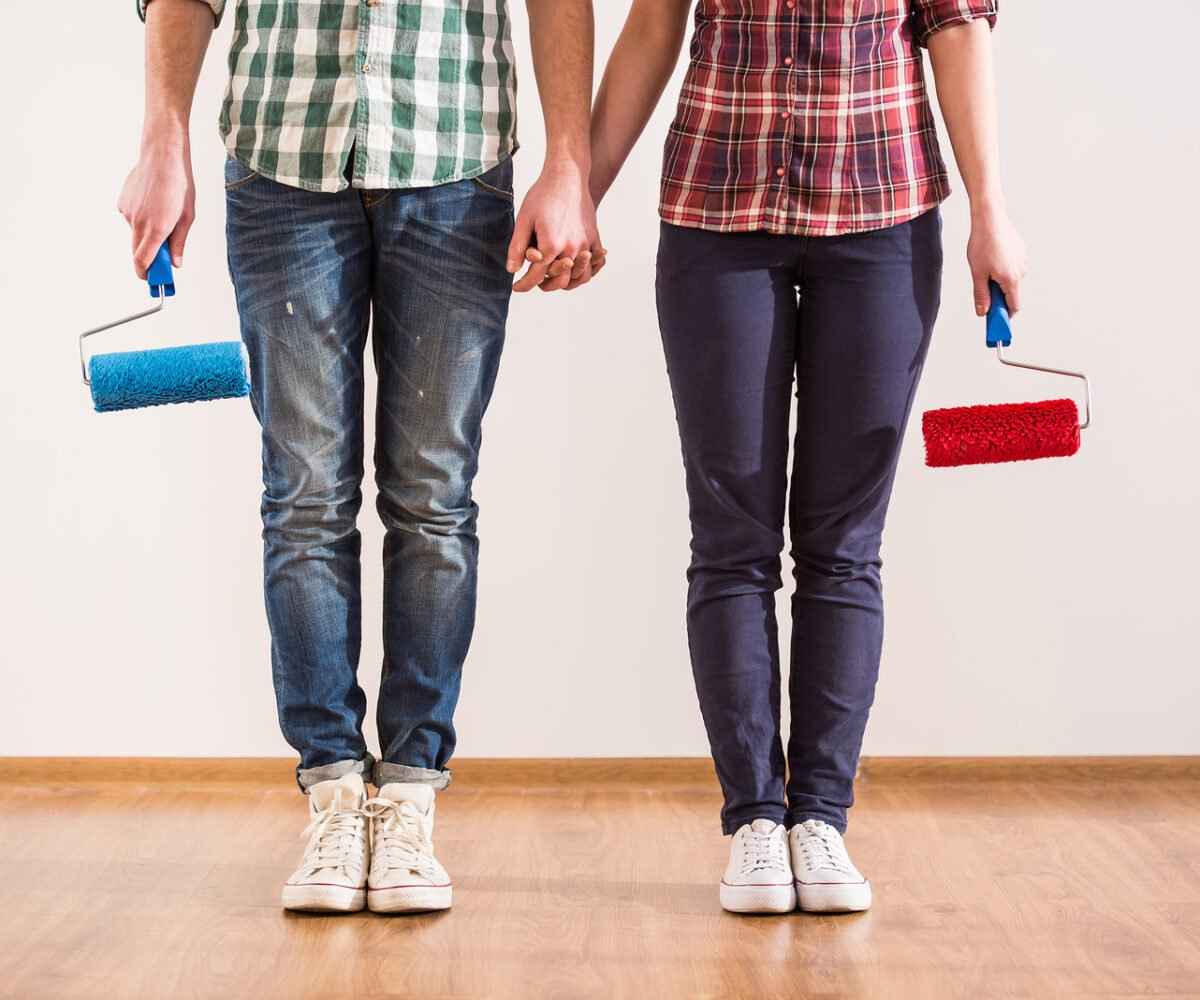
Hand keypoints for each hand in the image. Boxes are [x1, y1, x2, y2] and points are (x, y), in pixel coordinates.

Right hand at [118, 140, 195, 278]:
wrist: (162, 155)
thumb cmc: (179, 184)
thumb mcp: (188, 217)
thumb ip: (179, 242)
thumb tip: (175, 262)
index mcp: (156, 229)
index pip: (142, 262)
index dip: (146, 275)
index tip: (153, 281)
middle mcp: (138, 223)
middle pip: (137, 252)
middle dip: (149, 258)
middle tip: (164, 256)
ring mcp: (127, 212)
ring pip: (135, 234)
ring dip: (147, 234)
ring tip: (164, 215)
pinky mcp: (122, 203)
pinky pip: (132, 219)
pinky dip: (142, 219)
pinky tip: (153, 204)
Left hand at [508, 158, 602, 292]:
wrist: (568, 176)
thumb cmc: (542, 195)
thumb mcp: (524, 219)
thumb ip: (517, 246)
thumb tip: (512, 270)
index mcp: (550, 246)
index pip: (535, 276)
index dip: (523, 285)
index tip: (516, 287)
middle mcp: (571, 249)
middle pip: (559, 282)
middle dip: (544, 285)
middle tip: (534, 281)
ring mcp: (586, 245)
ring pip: (580, 277)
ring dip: (567, 282)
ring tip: (555, 278)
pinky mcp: (595, 238)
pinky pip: (595, 264)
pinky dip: (587, 271)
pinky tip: (575, 269)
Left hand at [967, 206, 1027, 315]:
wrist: (990, 218)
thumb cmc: (983, 244)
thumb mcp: (978, 273)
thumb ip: (981, 295)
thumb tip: (983, 312)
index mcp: (1011, 279)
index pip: (1014, 306)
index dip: (1005, 316)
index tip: (995, 321)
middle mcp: (1021, 271)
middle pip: (1012, 293)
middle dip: (998, 296)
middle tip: (983, 288)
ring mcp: (1022, 261)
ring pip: (1011, 279)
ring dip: (999, 281)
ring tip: (985, 267)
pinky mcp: (1021, 252)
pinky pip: (1012, 267)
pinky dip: (1002, 269)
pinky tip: (991, 257)